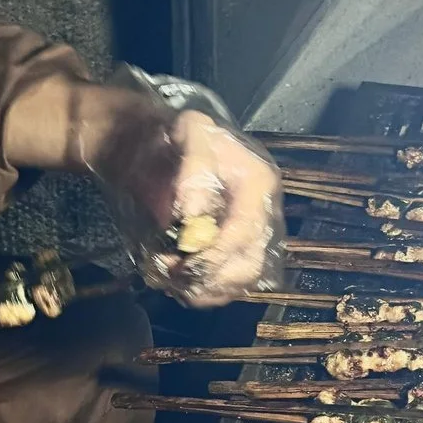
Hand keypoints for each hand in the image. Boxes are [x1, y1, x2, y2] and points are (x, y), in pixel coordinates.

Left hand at [82, 90, 281, 303]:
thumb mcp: (185, 131)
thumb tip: (192, 213)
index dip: (215, 254)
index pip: (246, 230)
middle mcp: (262, 212)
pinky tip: (176, 281)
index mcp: (258, 182)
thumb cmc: (174, 135)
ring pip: (240, 281)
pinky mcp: (235, 250)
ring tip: (169, 277)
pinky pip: (228, 285)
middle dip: (209, 277)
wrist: (159, 145)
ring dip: (204, 289)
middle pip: (249, 264)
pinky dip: (202, 292)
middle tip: (170, 273)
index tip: (181, 263)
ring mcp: (250, 235)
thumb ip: (193, 167)